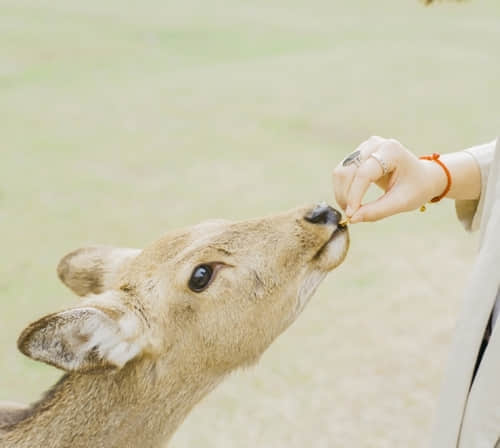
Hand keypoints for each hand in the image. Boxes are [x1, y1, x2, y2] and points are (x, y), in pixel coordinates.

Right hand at [332, 136, 447, 222]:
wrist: (423, 177)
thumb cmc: (416, 188)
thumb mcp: (401, 202)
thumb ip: (377, 211)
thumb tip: (352, 218)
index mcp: (391, 151)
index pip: (364, 173)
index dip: (354, 195)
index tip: (350, 215)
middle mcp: (375, 144)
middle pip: (348, 171)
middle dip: (345, 195)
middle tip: (350, 215)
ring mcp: (364, 147)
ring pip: (341, 171)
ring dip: (341, 192)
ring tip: (350, 209)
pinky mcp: (358, 154)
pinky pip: (342, 171)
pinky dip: (342, 188)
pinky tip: (350, 201)